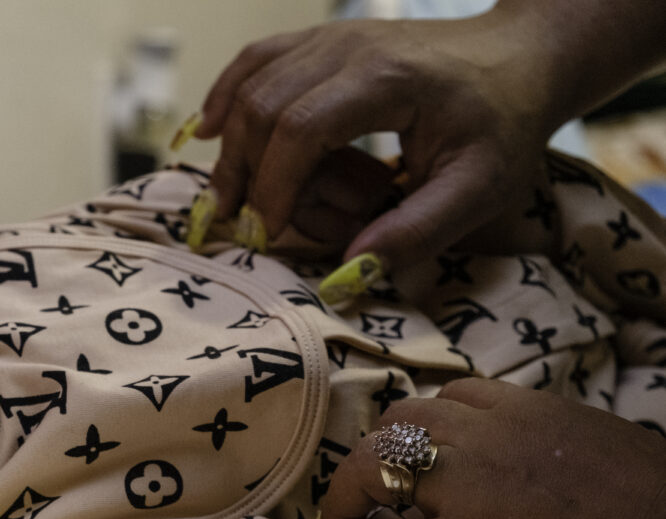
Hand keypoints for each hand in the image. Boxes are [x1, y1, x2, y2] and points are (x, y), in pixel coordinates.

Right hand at [196, 13, 557, 269]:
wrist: (521, 58)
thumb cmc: (504, 125)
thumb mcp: (479, 189)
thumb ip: (416, 232)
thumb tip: (349, 271)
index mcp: (386, 79)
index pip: (301, 129)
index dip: (275, 185)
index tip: (269, 232)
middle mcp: (349, 47)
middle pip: (263, 105)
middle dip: (242, 171)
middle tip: (238, 225)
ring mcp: (332, 37)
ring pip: (252, 84)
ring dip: (230, 143)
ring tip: (226, 196)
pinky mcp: (323, 40)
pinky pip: (257, 59)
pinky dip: (227, 93)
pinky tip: (207, 128)